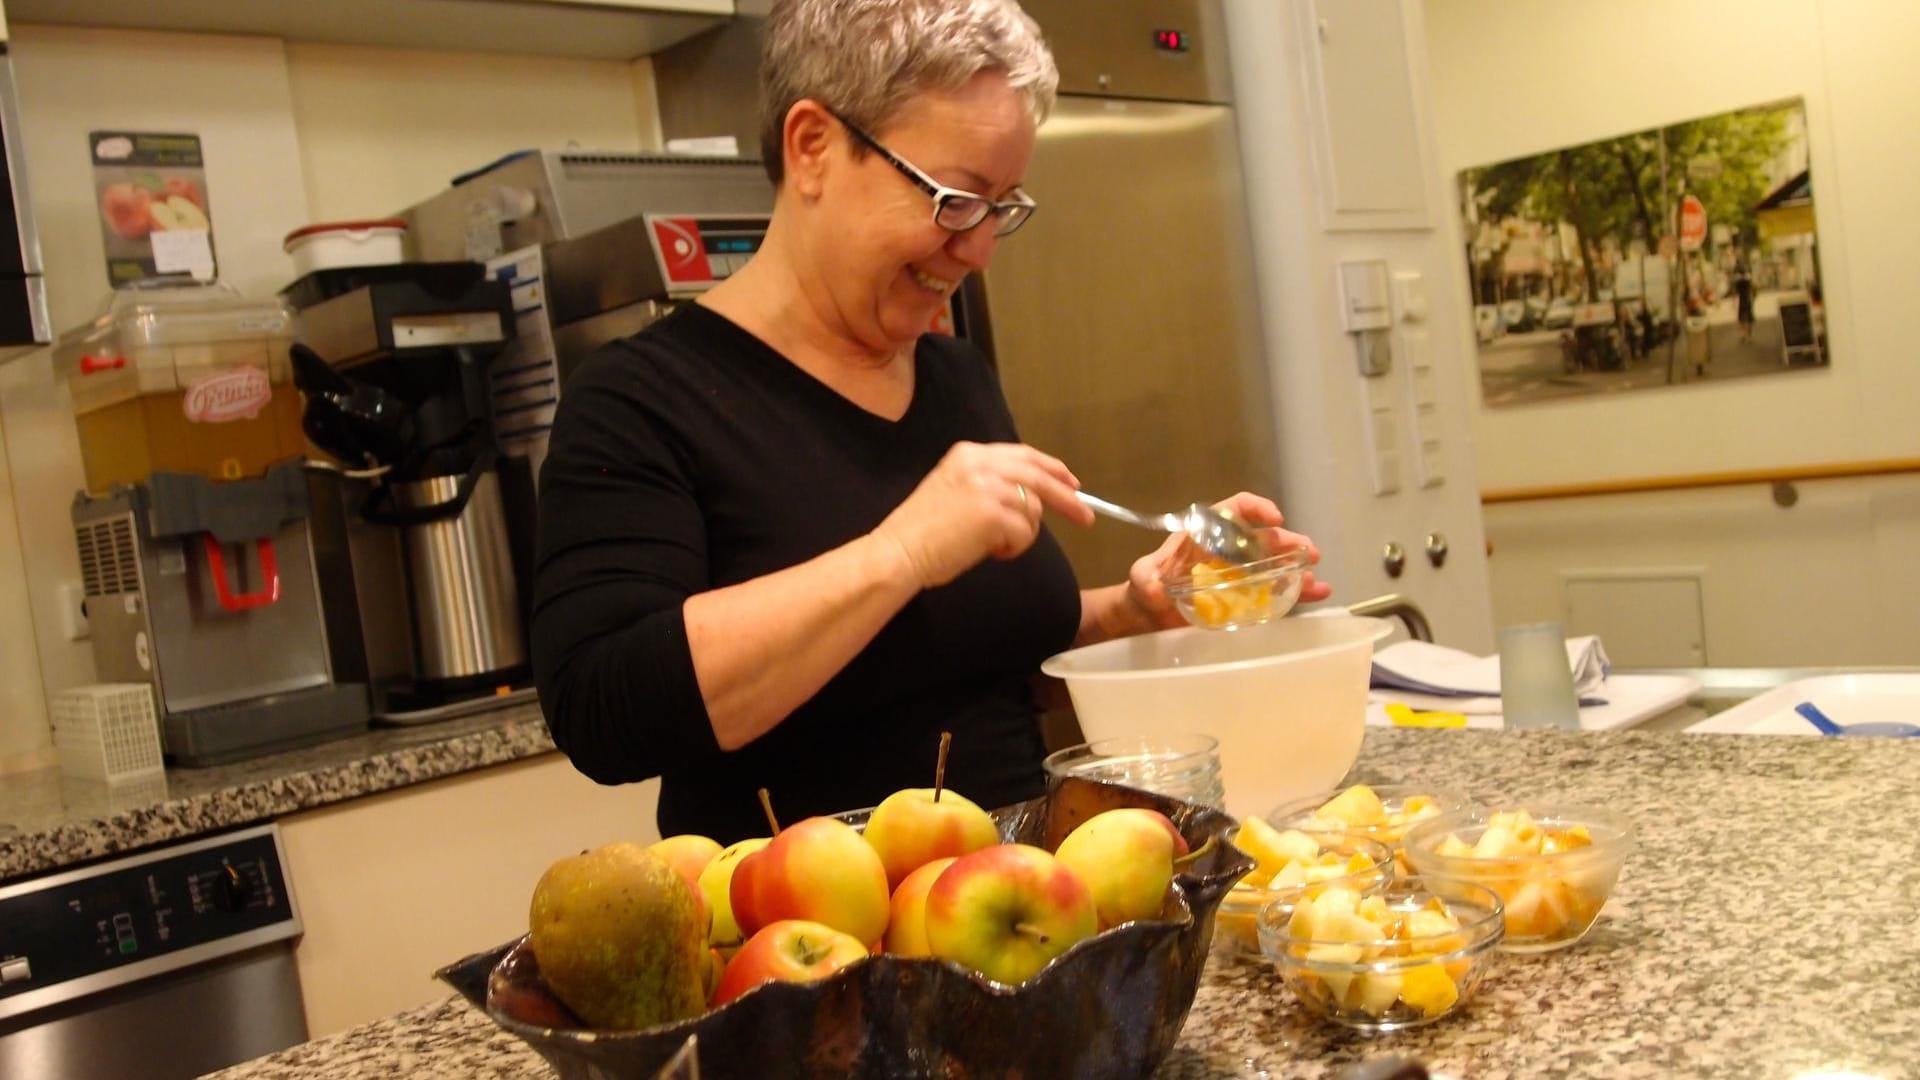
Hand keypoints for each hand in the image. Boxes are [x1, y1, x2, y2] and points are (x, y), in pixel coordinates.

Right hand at [874, 441, 1093, 588]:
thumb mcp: (953, 490)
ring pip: (1033, 509)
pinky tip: (991, 552)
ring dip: (1023, 534)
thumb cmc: (922, 533)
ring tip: (995, 546)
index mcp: (968, 453)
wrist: (898, 553)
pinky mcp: (993, 513)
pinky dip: (1014, 549)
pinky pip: (1025, 533)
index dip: (1052, 469)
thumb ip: (987, 483)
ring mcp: (988, 487)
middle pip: (1039, 476)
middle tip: (1086, 518)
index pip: (1023, 455)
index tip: (1072, 483)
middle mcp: (980, 463)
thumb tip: (1029, 496)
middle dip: (1067, 498)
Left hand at [1121, 492, 1331, 625]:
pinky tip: (1317, 593)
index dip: (1255, 508)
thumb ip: (1146, 579)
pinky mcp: (1246, 597)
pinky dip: (1297, 591)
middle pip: (1262, 536)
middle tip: (1307, 551)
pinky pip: (1276, 590)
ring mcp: (1240, 573)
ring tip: (1314, 577)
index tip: (1273, 518)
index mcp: (1206, 533)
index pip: (1233, 509)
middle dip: (1287, 541)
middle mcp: (1229, 549)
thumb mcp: (1142, 579)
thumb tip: (1154, 588)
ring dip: (1297, 567)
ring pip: (1275, 563)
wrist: (1150, 616)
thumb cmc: (1147, 586)